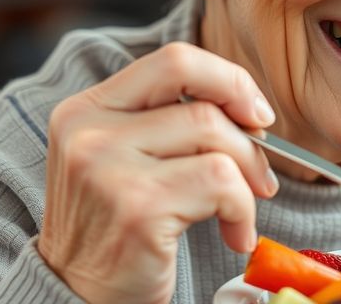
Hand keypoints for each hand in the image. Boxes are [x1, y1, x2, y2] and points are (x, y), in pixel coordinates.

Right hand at [38, 42, 278, 303]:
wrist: (80, 296)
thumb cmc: (119, 227)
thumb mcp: (128, 158)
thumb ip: (171, 122)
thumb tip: (252, 110)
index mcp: (88, 108)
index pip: (175, 60)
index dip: (229, 81)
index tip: (257, 115)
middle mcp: (88, 131)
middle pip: (205, 106)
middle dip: (250, 143)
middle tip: (260, 177)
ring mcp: (107, 167)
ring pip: (218, 142)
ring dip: (249, 181)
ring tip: (241, 212)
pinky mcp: (136, 206)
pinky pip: (223, 185)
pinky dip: (243, 211)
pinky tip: (235, 235)